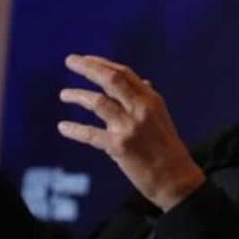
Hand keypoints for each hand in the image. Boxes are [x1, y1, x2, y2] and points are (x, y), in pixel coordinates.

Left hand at [58, 55, 204, 210]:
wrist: (176, 179)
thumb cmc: (167, 148)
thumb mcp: (161, 117)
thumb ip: (147, 99)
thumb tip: (142, 81)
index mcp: (151, 100)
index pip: (124, 73)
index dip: (101, 64)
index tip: (85, 59)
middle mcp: (140, 109)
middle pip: (111, 80)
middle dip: (88, 67)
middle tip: (70, 61)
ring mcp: (129, 127)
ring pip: (98, 102)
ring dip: (77, 96)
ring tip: (64, 94)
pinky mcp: (119, 147)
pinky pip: (91, 134)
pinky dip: (75, 130)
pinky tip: (62, 127)